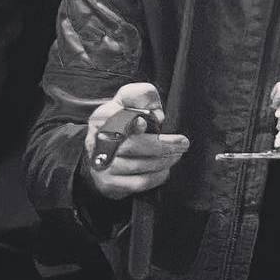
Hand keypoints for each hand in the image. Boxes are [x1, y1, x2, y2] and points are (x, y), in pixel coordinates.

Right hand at [82, 82, 189, 200]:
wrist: (105, 150)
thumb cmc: (124, 120)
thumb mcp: (131, 99)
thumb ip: (142, 95)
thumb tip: (156, 115)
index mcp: (101, 118)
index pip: (112, 118)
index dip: (130, 123)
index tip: (146, 124)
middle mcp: (97, 142)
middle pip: (132, 146)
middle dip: (162, 145)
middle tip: (183, 143)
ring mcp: (101, 165)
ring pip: (137, 166)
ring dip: (163, 161)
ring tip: (177, 154)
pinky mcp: (109, 184)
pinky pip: (138, 183)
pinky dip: (157, 177)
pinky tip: (165, 170)